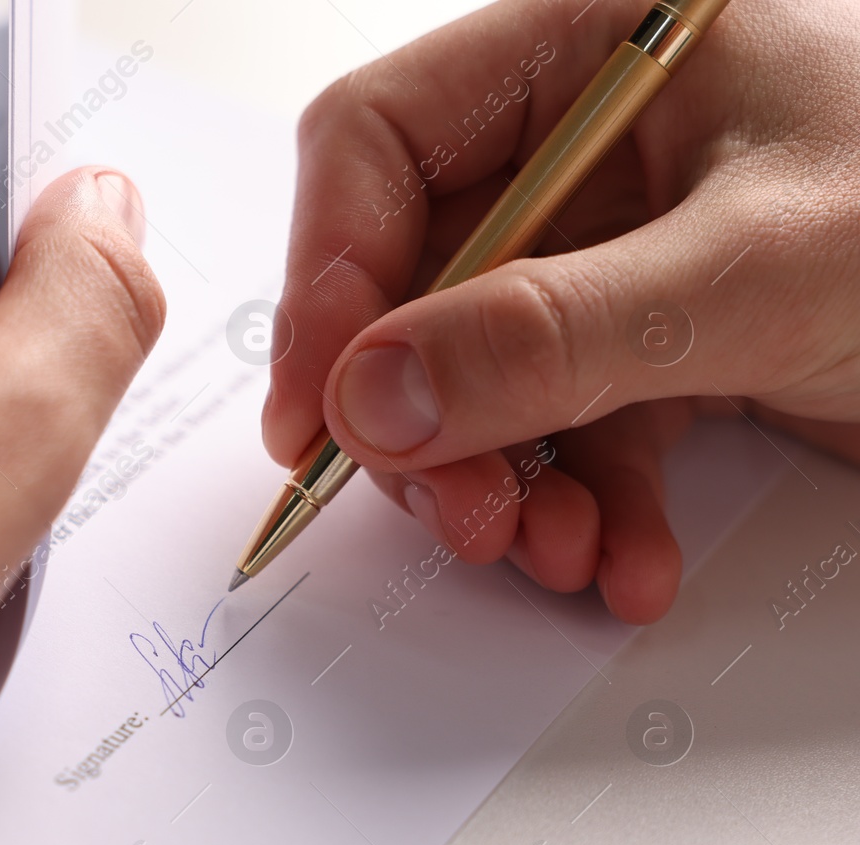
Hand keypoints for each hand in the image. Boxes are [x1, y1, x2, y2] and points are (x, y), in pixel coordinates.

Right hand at [264, 0, 859, 623]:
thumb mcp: (756, 266)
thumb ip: (551, 333)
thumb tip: (372, 395)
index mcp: (588, 51)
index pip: (380, 144)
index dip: (329, 278)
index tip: (322, 406)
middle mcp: (586, 147)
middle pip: (417, 282)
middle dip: (429, 419)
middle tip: (455, 511)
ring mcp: (620, 250)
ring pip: (483, 376)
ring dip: (505, 484)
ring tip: (552, 551)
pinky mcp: (660, 339)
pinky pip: (573, 428)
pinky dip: (588, 506)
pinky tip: (624, 557)